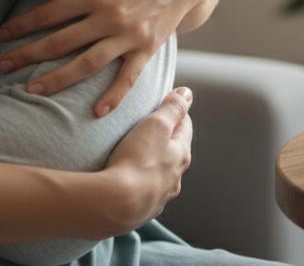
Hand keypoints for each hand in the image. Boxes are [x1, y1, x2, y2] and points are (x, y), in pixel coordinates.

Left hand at [0, 0, 209, 115]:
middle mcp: (111, 16)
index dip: (22, 25)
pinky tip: (96, 113)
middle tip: (3, 65)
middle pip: (61, 42)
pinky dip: (114, 96)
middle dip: (28, 54)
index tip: (2, 35)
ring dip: (58, 79)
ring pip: (87, 64)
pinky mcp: (147, 49)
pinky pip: (128, 77)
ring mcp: (130, 36)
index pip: (49, 13)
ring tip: (32, 90)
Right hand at [86, 87, 193, 237]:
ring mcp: (160, 197)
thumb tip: (187, 93)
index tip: (167, 104)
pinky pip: (144, 194)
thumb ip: (172, 108)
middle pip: (174, 153)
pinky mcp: (142, 211)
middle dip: (165, 140)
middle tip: (149, 130)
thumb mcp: (156, 125)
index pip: (185, 127)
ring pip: (161, 176)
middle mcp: (175, 178)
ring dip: (153, 165)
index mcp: (181, 155)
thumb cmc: (137, 160)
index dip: (176, 113)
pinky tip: (128, 184)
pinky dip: (139, 185)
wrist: (116, 204)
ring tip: (136, 158)